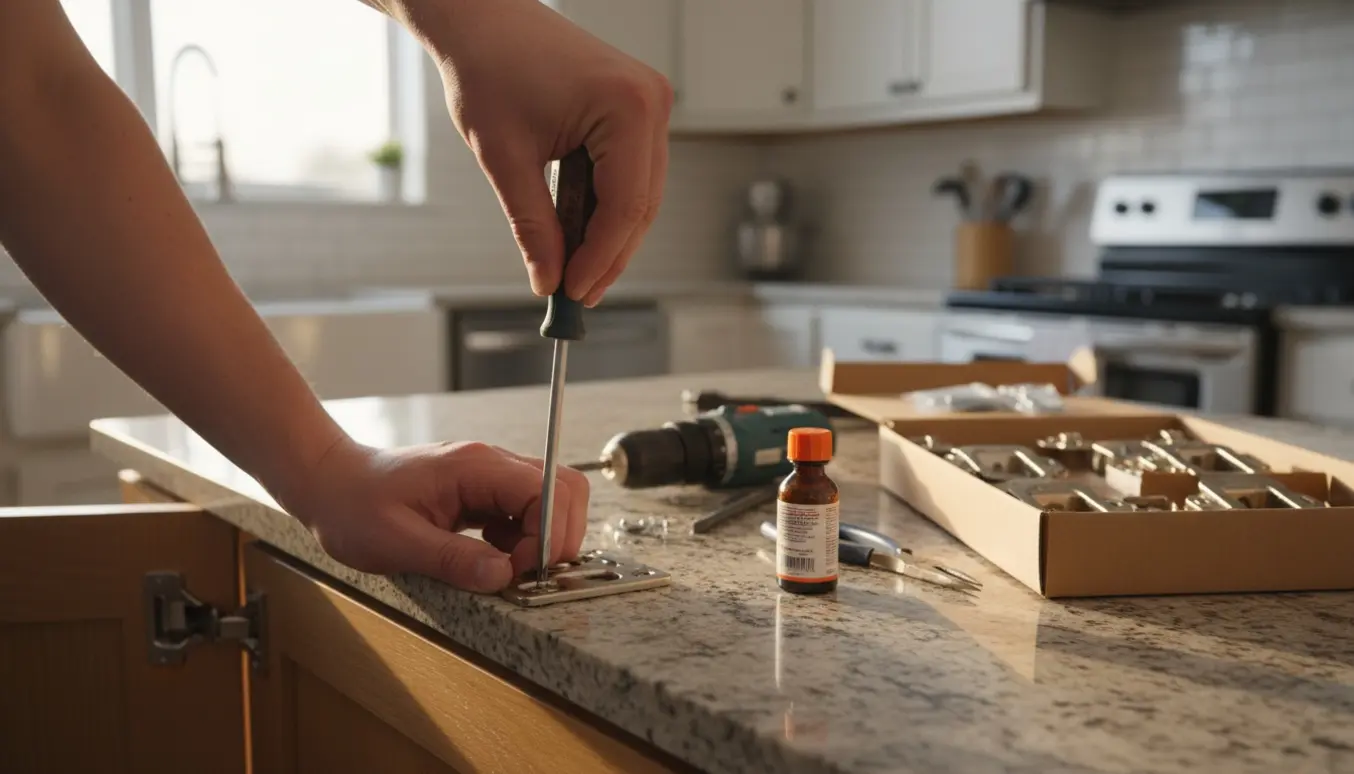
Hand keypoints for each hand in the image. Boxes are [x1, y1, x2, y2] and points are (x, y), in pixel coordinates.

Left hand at [280, 437, 590, 592]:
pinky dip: (524, 539)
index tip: (521, 571)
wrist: (330, 484)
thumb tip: (503, 576)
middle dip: (559, 536)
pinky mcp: (484, 492)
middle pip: (564, 488)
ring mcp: (489, 476)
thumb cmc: (354, 505)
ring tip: (508, 567)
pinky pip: (527, 511)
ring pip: (551, 499)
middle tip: (528, 573)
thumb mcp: (396, 542)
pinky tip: (492, 556)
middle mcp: (490, 464)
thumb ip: (453, 560)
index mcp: (473, 467)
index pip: (546, 490)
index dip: (548, 536)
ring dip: (543, 538)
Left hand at [419, 0, 673, 306]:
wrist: (482, 18)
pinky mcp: (637, 106)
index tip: (572, 293)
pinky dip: (607, 206)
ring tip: (573, 271)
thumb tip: (549, 280)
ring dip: (609, 235)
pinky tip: (580, 233)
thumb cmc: (488, 69)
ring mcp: (649, 102)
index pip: (625, 205)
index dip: (600, 258)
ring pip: (641, 193)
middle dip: (608, 254)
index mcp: (626, 107)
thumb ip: (533, 225)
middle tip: (575, 294)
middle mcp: (651, 101)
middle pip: (641, 204)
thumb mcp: (505, 158)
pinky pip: (632, 171)